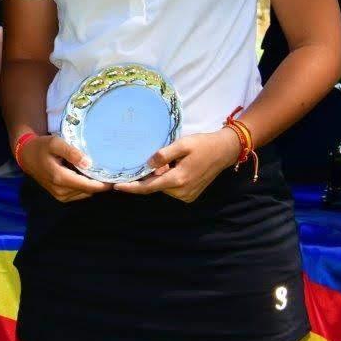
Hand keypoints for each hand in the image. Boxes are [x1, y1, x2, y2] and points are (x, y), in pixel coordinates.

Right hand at [18, 134, 111, 202]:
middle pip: (89, 191)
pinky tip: (87, 176)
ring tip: (100, 173)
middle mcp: (61, 191)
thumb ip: (72, 152)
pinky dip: (85, 187)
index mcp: (61, 178)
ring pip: (85, 194)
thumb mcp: (56, 143)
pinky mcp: (60, 197)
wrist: (26, 156)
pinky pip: (79, 194)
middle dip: (100, 184)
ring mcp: (60, 196)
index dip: (104, 184)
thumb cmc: (42, 147)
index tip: (116, 178)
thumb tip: (89, 163)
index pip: (89, 186)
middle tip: (111, 172)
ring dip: (93, 185)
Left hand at [113, 129, 242, 202]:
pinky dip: (167, 179)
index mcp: (178, 180)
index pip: (148, 187)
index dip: (131, 187)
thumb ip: (163, 154)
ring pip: (163, 187)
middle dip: (148, 175)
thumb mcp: (182, 144)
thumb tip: (147, 164)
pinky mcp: (190, 195)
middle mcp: (182, 192)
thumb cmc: (202, 145)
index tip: (116, 186)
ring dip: (159, 177)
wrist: (224, 151)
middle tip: (152, 159)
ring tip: (170, 161)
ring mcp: (187, 195)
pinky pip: (171, 188)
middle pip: (155, 186)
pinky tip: (174, 167)